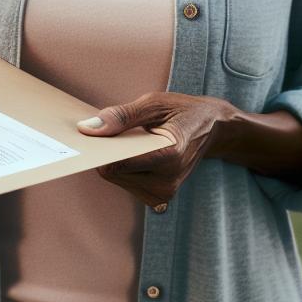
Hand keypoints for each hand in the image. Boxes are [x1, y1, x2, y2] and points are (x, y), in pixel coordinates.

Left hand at [75, 91, 236, 208]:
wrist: (213, 128)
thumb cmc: (183, 111)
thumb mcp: (154, 103)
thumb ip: (121, 116)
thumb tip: (87, 129)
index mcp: (169, 156)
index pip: (116, 164)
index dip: (100, 149)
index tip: (94, 133)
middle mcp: (168, 181)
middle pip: (112, 173)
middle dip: (109, 153)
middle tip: (121, 132)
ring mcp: (165, 193)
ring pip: (118, 180)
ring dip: (117, 161)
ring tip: (135, 142)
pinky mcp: (161, 198)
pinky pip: (127, 184)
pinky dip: (125, 169)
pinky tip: (138, 153)